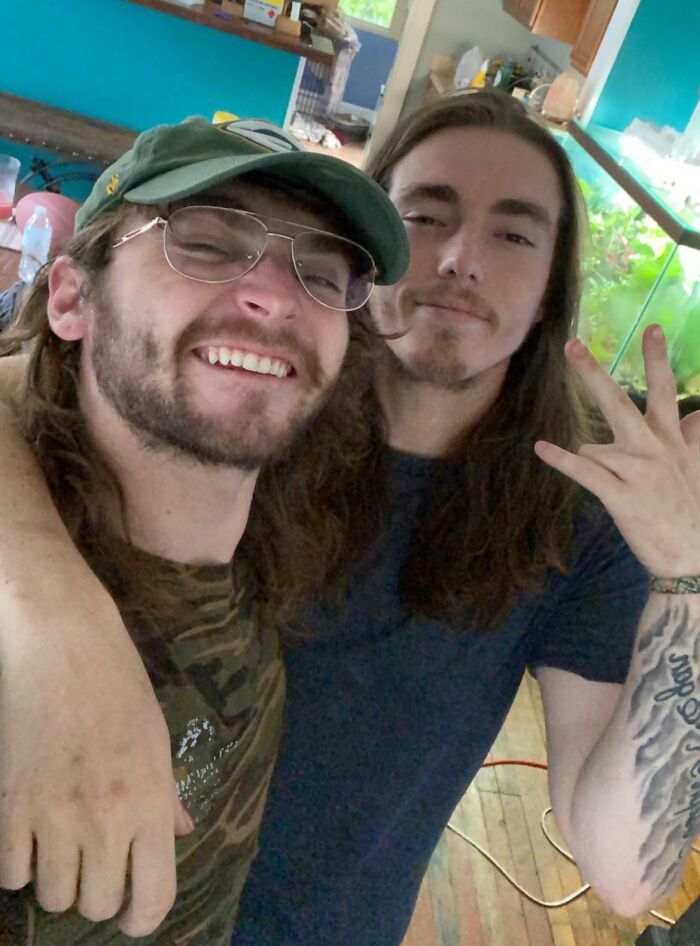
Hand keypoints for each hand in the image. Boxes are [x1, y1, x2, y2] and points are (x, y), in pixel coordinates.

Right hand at [0, 590, 193, 936]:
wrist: (62, 640)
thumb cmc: (119, 683)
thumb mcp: (157, 737)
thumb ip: (167, 794)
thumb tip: (181, 832)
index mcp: (152, 799)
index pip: (154, 896)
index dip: (145, 919)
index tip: (135, 917)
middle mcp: (106, 817)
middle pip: (99, 905)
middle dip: (101, 892)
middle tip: (97, 861)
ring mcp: (54, 814)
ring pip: (53, 896)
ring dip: (59, 878)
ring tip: (63, 843)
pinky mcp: (10, 805)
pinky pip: (9, 874)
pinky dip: (19, 862)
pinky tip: (29, 832)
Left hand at [534, 325, 699, 577]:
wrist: (692, 557)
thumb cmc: (691, 512)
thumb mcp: (696, 467)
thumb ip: (695, 437)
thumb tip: (699, 413)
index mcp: (671, 440)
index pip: (664, 391)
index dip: (657, 359)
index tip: (651, 327)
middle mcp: (654, 449)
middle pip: (619, 403)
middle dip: (593, 373)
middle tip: (571, 346)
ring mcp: (637, 472)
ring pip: (596, 447)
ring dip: (593, 461)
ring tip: (620, 486)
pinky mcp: (621, 496)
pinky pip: (586, 472)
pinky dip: (562, 459)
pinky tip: (542, 448)